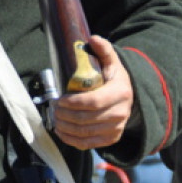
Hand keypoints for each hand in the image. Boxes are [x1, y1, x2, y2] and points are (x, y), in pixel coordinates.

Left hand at [51, 35, 132, 149]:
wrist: (128, 96)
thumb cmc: (113, 76)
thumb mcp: (111, 61)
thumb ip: (104, 49)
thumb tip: (93, 38)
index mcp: (120, 92)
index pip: (94, 102)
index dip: (73, 102)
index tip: (59, 99)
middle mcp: (121, 113)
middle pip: (87, 119)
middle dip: (65, 115)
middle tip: (53, 108)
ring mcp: (117, 128)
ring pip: (86, 133)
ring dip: (66, 127)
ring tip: (55, 118)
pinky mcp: (111, 138)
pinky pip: (89, 143)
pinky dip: (72, 140)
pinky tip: (61, 132)